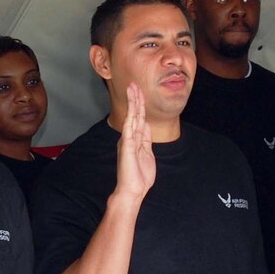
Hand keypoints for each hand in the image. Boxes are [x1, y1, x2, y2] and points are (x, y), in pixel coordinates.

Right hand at [113, 83, 155, 202]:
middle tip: (134, 83)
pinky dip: (131, 116)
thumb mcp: (147, 153)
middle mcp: (130, 137)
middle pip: (135, 114)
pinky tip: (132, 106)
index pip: (139, 118)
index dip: (140, 104)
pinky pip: (129, 128)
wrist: (133, 190)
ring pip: (131, 117)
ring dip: (133, 102)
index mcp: (136, 139)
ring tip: (132, 88)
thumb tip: (147, 125)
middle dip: (136, 98)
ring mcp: (128, 140)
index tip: (139, 92)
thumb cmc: (139, 176)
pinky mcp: (127, 146)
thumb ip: (146, 139)